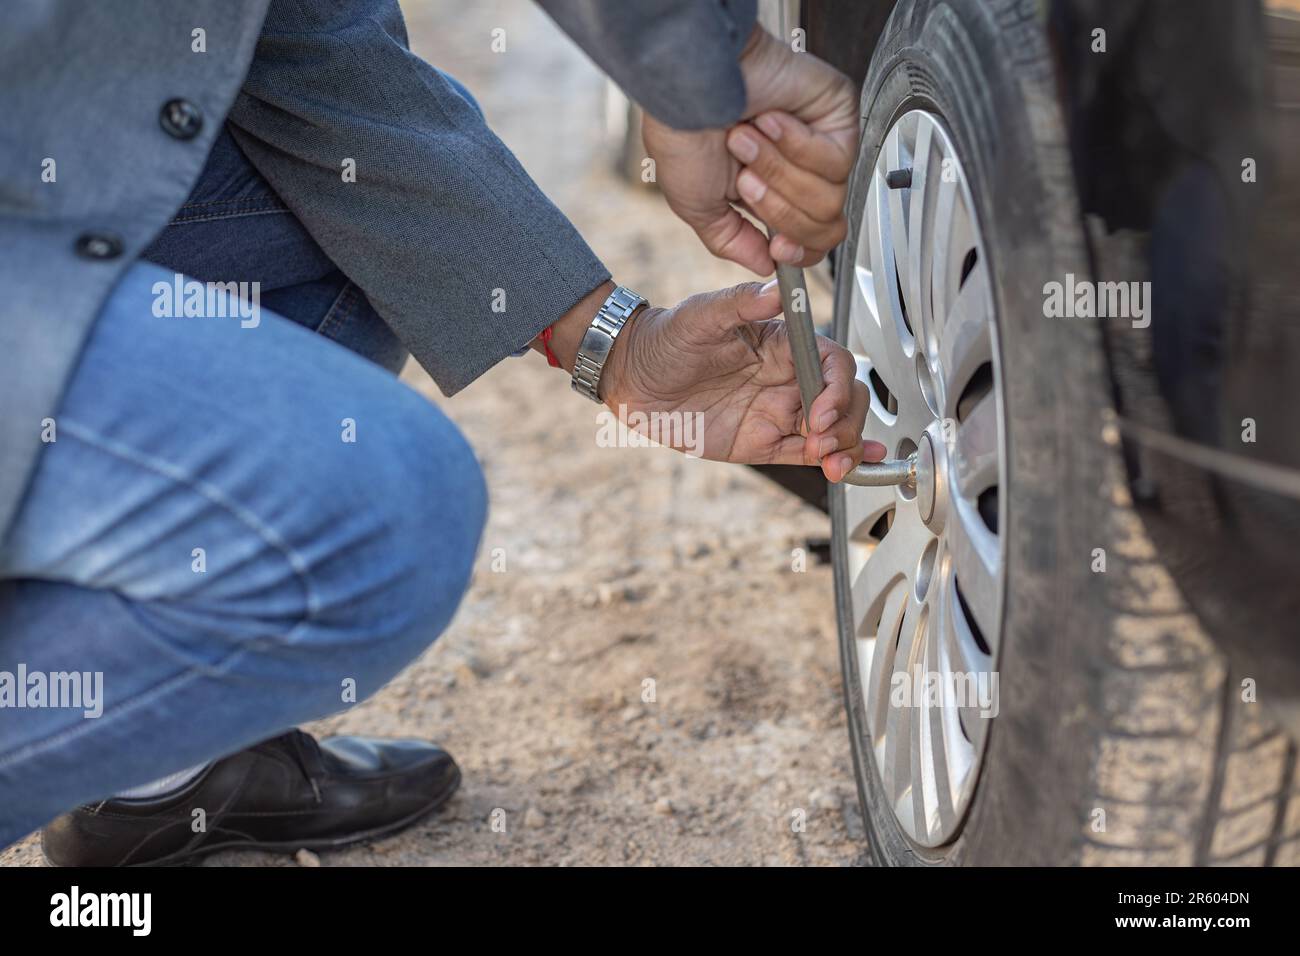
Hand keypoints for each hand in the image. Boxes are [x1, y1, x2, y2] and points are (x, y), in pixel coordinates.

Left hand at [601, 281, 882, 481]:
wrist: (630, 378)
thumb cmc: (665, 339)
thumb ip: (740, 303)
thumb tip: (777, 290)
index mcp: (782, 345)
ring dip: (844, 446)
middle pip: (844, 399)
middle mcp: (788, 378)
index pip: (832, 363)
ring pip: (832, 429)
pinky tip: (847, 469)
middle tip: (822, 440)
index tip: (820, 411)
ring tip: (832, 464)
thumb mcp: (700, 316)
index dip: (836, 388)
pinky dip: (831, 461)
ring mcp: (778, 411)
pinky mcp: (762, 442)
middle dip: (846, 422)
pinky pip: (806, 453)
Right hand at [641, 25, 858, 273]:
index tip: (777, 248)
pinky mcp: (837, 116)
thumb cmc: (684, 131)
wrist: (689, 81)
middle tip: (745, 178)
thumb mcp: (697, 205)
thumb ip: (730, 240)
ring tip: (748, 141)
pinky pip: (834, 160)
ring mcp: (820, 144)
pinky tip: (770, 120)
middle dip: (780, 209)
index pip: (809, 242)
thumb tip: (765, 265)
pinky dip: (795, 145)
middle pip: (823, 227)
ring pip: (828, 197)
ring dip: (779, 172)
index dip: (798, 252)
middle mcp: (796, 172)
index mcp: (766, 194)